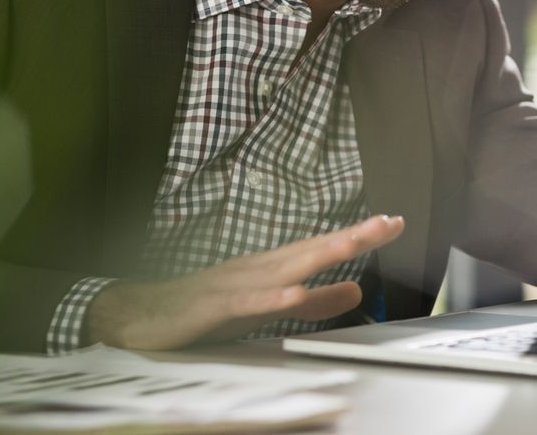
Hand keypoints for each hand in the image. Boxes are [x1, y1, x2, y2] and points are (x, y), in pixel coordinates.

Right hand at [85, 214, 404, 349]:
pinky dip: (270, 298)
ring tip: (351, 246)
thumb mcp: (270, 306)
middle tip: (386, 223)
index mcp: (273, 268)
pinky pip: (245, 304)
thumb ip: (316, 302)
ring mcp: (234, 285)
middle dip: (350, 236)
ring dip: (318, 257)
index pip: (323, 248)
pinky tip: (293, 294)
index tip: (394, 222)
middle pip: (310, 250)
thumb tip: (356, 290)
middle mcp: (258, 269)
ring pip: (283, 270)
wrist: (142, 313)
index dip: (358, 236)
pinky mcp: (211, 308)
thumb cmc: (206, 308)